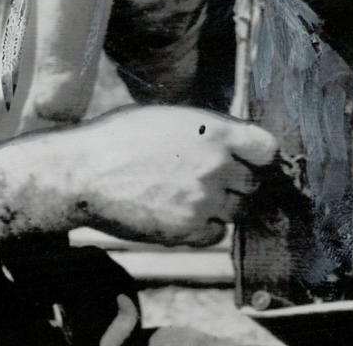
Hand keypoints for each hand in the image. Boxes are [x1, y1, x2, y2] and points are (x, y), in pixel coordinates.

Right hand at [61, 105, 279, 246]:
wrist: (85, 173)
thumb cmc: (122, 138)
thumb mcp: (173, 118)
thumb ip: (209, 131)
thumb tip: (235, 143)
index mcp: (216, 132)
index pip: (268, 149)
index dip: (259, 156)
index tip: (249, 159)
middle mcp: (217, 166)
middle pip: (253, 183)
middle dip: (238, 182)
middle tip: (213, 180)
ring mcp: (204, 200)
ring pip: (237, 210)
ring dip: (222, 206)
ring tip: (191, 196)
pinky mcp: (186, 229)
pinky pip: (216, 234)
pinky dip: (206, 228)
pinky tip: (183, 214)